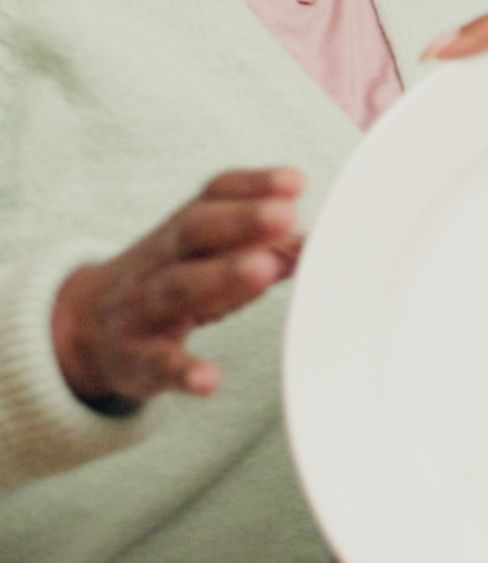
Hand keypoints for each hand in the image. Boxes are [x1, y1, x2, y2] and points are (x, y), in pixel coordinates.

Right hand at [51, 169, 306, 413]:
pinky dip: (183, 370)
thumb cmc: (176, 281)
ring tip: (265, 270)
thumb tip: (326, 241)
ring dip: (221, 277)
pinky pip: (158, 363)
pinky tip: (209, 380)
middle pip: (195, 233)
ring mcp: (144, 307)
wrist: (87, 327)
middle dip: (240, 222)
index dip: (252, 186)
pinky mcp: (136, 357)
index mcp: (185, 231)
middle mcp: (161, 260)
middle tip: (285, 215)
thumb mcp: (213, 256)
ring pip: (178, 288)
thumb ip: (269, 246)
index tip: (294, 182)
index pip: (213, 197)